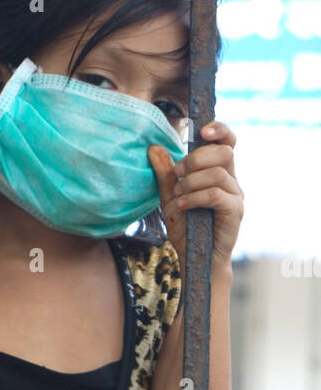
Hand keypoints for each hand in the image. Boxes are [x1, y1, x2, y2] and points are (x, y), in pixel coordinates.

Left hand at [149, 122, 242, 272]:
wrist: (197, 259)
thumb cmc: (187, 228)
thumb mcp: (170, 198)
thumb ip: (165, 175)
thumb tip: (153, 148)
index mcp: (220, 172)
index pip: (228, 142)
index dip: (220, 130)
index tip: (202, 131)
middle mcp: (232, 181)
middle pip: (223, 152)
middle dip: (195, 159)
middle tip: (177, 174)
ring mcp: (235, 196)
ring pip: (217, 173)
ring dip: (191, 181)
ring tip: (178, 195)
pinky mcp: (235, 212)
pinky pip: (215, 195)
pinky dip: (194, 197)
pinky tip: (182, 205)